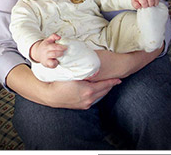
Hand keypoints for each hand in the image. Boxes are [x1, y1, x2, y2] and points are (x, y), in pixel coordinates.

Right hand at [6, 63, 120, 109]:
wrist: (51, 95)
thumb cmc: (60, 82)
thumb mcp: (73, 75)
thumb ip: (83, 71)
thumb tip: (91, 65)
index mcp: (88, 90)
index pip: (105, 85)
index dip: (112, 81)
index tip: (119, 78)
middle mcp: (89, 99)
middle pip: (104, 91)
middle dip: (110, 85)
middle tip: (116, 79)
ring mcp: (86, 104)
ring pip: (100, 96)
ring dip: (104, 89)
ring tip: (108, 83)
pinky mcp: (82, 106)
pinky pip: (94, 99)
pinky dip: (98, 93)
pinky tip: (97, 89)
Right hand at [30, 33, 66, 67]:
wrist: (37, 53)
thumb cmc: (45, 46)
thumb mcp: (48, 40)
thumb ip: (54, 36)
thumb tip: (59, 37)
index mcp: (46, 46)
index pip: (54, 47)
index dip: (60, 47)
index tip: (65, 47)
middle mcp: (46, 53)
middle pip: (54, 53)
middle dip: (60, 52)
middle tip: (65, 51)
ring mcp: (46, 59)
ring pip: (52, 60)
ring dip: (59, 57)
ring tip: (62, 55)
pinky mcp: (47, 64)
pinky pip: (52, 65)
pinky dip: (56, 63)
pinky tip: (57, 61)